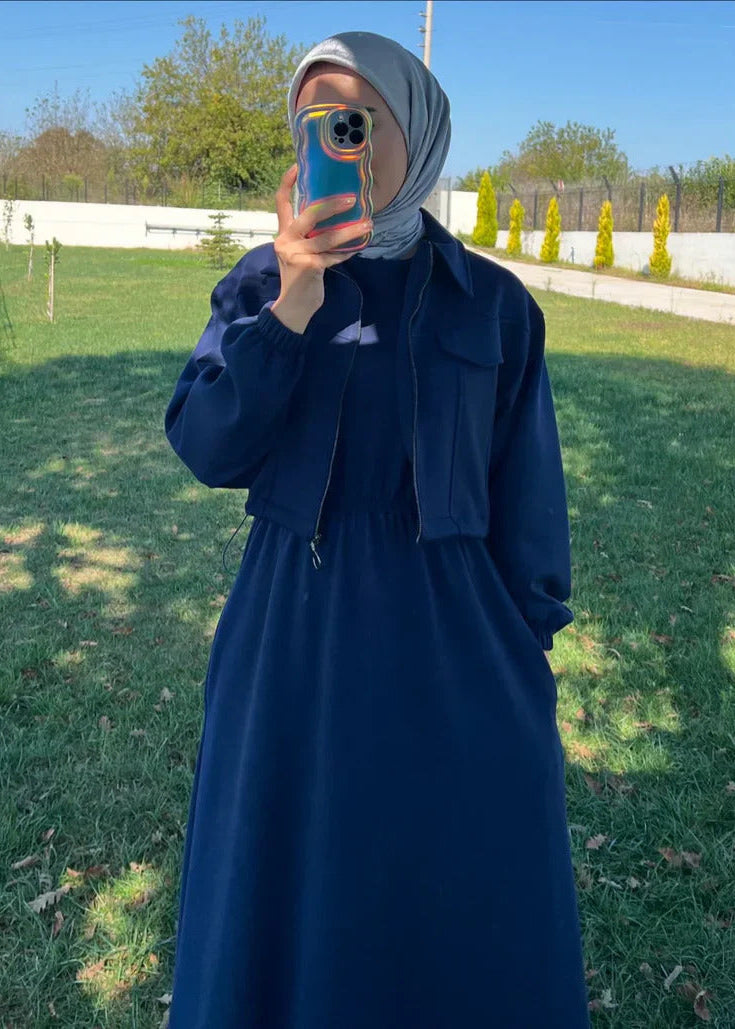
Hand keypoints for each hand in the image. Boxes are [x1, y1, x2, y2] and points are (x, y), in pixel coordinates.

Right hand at [270, 163, 372, 333]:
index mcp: (283, 233)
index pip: (281, 201)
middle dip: (332, 204)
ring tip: (368, 225)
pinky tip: (358, 249)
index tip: (299, 164)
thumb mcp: (299, 252)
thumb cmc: (301, 277)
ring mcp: (295, 254)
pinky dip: (346, 253)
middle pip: (309, 214)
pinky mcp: (308, 267)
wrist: (294, 308)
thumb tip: (335, 216)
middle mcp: (285, 240)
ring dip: (350, 231)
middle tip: (352, 199)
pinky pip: (333, 256)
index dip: (288, 182)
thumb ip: (309, 236)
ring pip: (327, 237)